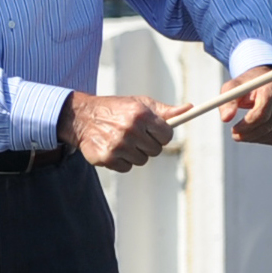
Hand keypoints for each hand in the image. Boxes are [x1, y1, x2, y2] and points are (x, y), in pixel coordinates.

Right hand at [57, 92, 184, 171]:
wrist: (82, 116)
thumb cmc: (117, 109)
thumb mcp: (141, 104)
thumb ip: (166, 111)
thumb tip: (189, 109)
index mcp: (140, 114)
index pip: (167, 135)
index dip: (162, 135)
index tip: (154, 132)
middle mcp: (130, 129)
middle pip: (156, 150)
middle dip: (148, 144)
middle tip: (135, 135)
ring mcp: (118, 145)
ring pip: (142, 160)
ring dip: (135, 153)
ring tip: (122, 141)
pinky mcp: (106, 158)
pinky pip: (126, 168)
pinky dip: (121, 161)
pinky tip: (113, 149)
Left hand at [221, 66, 271, 145]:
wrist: (267, 81)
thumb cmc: (248, 84)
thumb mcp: (235, 87)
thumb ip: (228, 101)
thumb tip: (225, 119)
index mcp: (271, 89)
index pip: (261, 113)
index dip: (246, 124)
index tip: (233, 129)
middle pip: (267, 125)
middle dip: (248, 134)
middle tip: (234, 135)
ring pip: (271, 134)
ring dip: (253, 137)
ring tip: (240, 132)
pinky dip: (262, 139)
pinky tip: (254, 132)